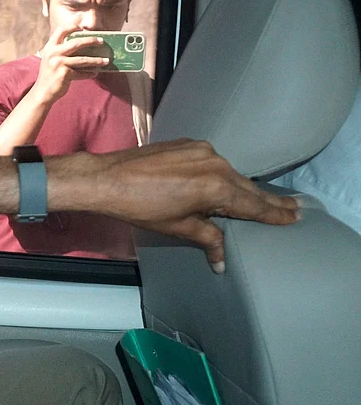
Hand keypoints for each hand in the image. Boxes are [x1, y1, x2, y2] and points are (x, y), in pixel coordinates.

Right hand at [31, 27, 112, 105]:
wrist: (42, 92)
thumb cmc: (49, 76)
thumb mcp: (51, 59)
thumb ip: (61, 51)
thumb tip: (81, 44)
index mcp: (50, 48)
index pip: (61, 31)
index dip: (72, 24)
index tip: (81, 21)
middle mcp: (53, 53)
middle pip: (76, 43)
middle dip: (91, 41)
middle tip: (101, 41)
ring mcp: (58, 63)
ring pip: (82, 59)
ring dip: (96, 60)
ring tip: (105, 61)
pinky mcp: (64, 74)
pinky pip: (81, 73)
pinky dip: (89, 73)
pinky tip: (95, 73)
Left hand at [53, 140, 300, 271]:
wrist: (108, 179)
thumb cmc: (140, 207)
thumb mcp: (178, 227)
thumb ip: (208, 239)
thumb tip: (222, 261)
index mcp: (217, 188)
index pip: (253, 206)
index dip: (275, 214)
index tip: (295, 217)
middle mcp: (216, 165)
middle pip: (248, 188)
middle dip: (269, 201)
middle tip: (295, 208)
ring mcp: (202, 151)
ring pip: (232, 174)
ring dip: (244, 188)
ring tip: (263, 200)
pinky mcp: (189, 144)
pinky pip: (214, 162)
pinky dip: (222, 174)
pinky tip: (226, 184)